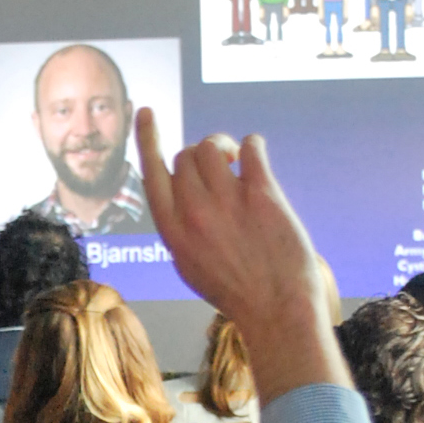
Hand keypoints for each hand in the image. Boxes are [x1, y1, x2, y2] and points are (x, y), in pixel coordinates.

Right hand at [136, 114, 347, 402]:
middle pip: (186, 156)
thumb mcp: (191, 265)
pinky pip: (251, 146)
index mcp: (174, 233)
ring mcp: (227, 203)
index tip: (147, 112)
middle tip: (222, 171)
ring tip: (239, 167)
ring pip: (213, 146)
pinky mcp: (261, 194)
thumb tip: (184, 189)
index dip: (148, 139)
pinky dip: (252, 147)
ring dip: (226, 148)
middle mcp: (195, 214)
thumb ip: (182, 227)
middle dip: (202, 157)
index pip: (152, 174)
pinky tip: (256, 162)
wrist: (276, 310)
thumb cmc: (236, 291)